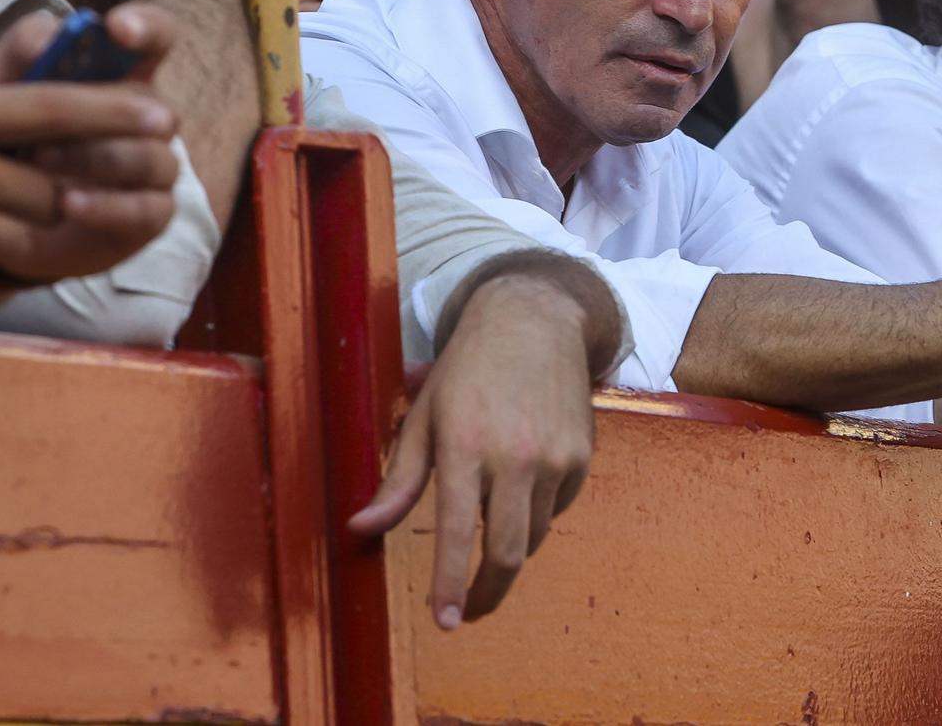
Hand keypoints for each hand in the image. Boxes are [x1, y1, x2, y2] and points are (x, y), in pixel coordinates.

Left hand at [0, 2, 185, 283]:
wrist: (1, 215)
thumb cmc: (6, 136)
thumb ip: (18, 53)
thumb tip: (43, 41)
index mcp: (122, 74)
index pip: (158, 35)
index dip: (146, 28)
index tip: (118, 29)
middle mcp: (149, 116)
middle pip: (149, 105)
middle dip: (101, 112)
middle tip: (48, 121)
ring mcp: (156, 166)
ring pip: (151, 157)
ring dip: (98, 159)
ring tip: (42, 164)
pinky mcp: (151, 215)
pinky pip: (147, 209)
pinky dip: (106, 205)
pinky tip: (68, 204)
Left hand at [348, 266, 602, 626]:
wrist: (534, 321)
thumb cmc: (468, 369)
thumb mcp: (423, 417)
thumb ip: (398, 481)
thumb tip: (360, 529)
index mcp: (464, 445)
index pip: (459, 533)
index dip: (452, 584)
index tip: (446, 620)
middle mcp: (514, 455)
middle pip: (508, 552)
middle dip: (486, 593)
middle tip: (468, 611)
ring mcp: (554, 456)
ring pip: (533, 535)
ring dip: (509, 552)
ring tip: (489, 544)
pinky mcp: (581, 455)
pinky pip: (556, 508)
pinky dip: (536, 515)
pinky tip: (519, 492)